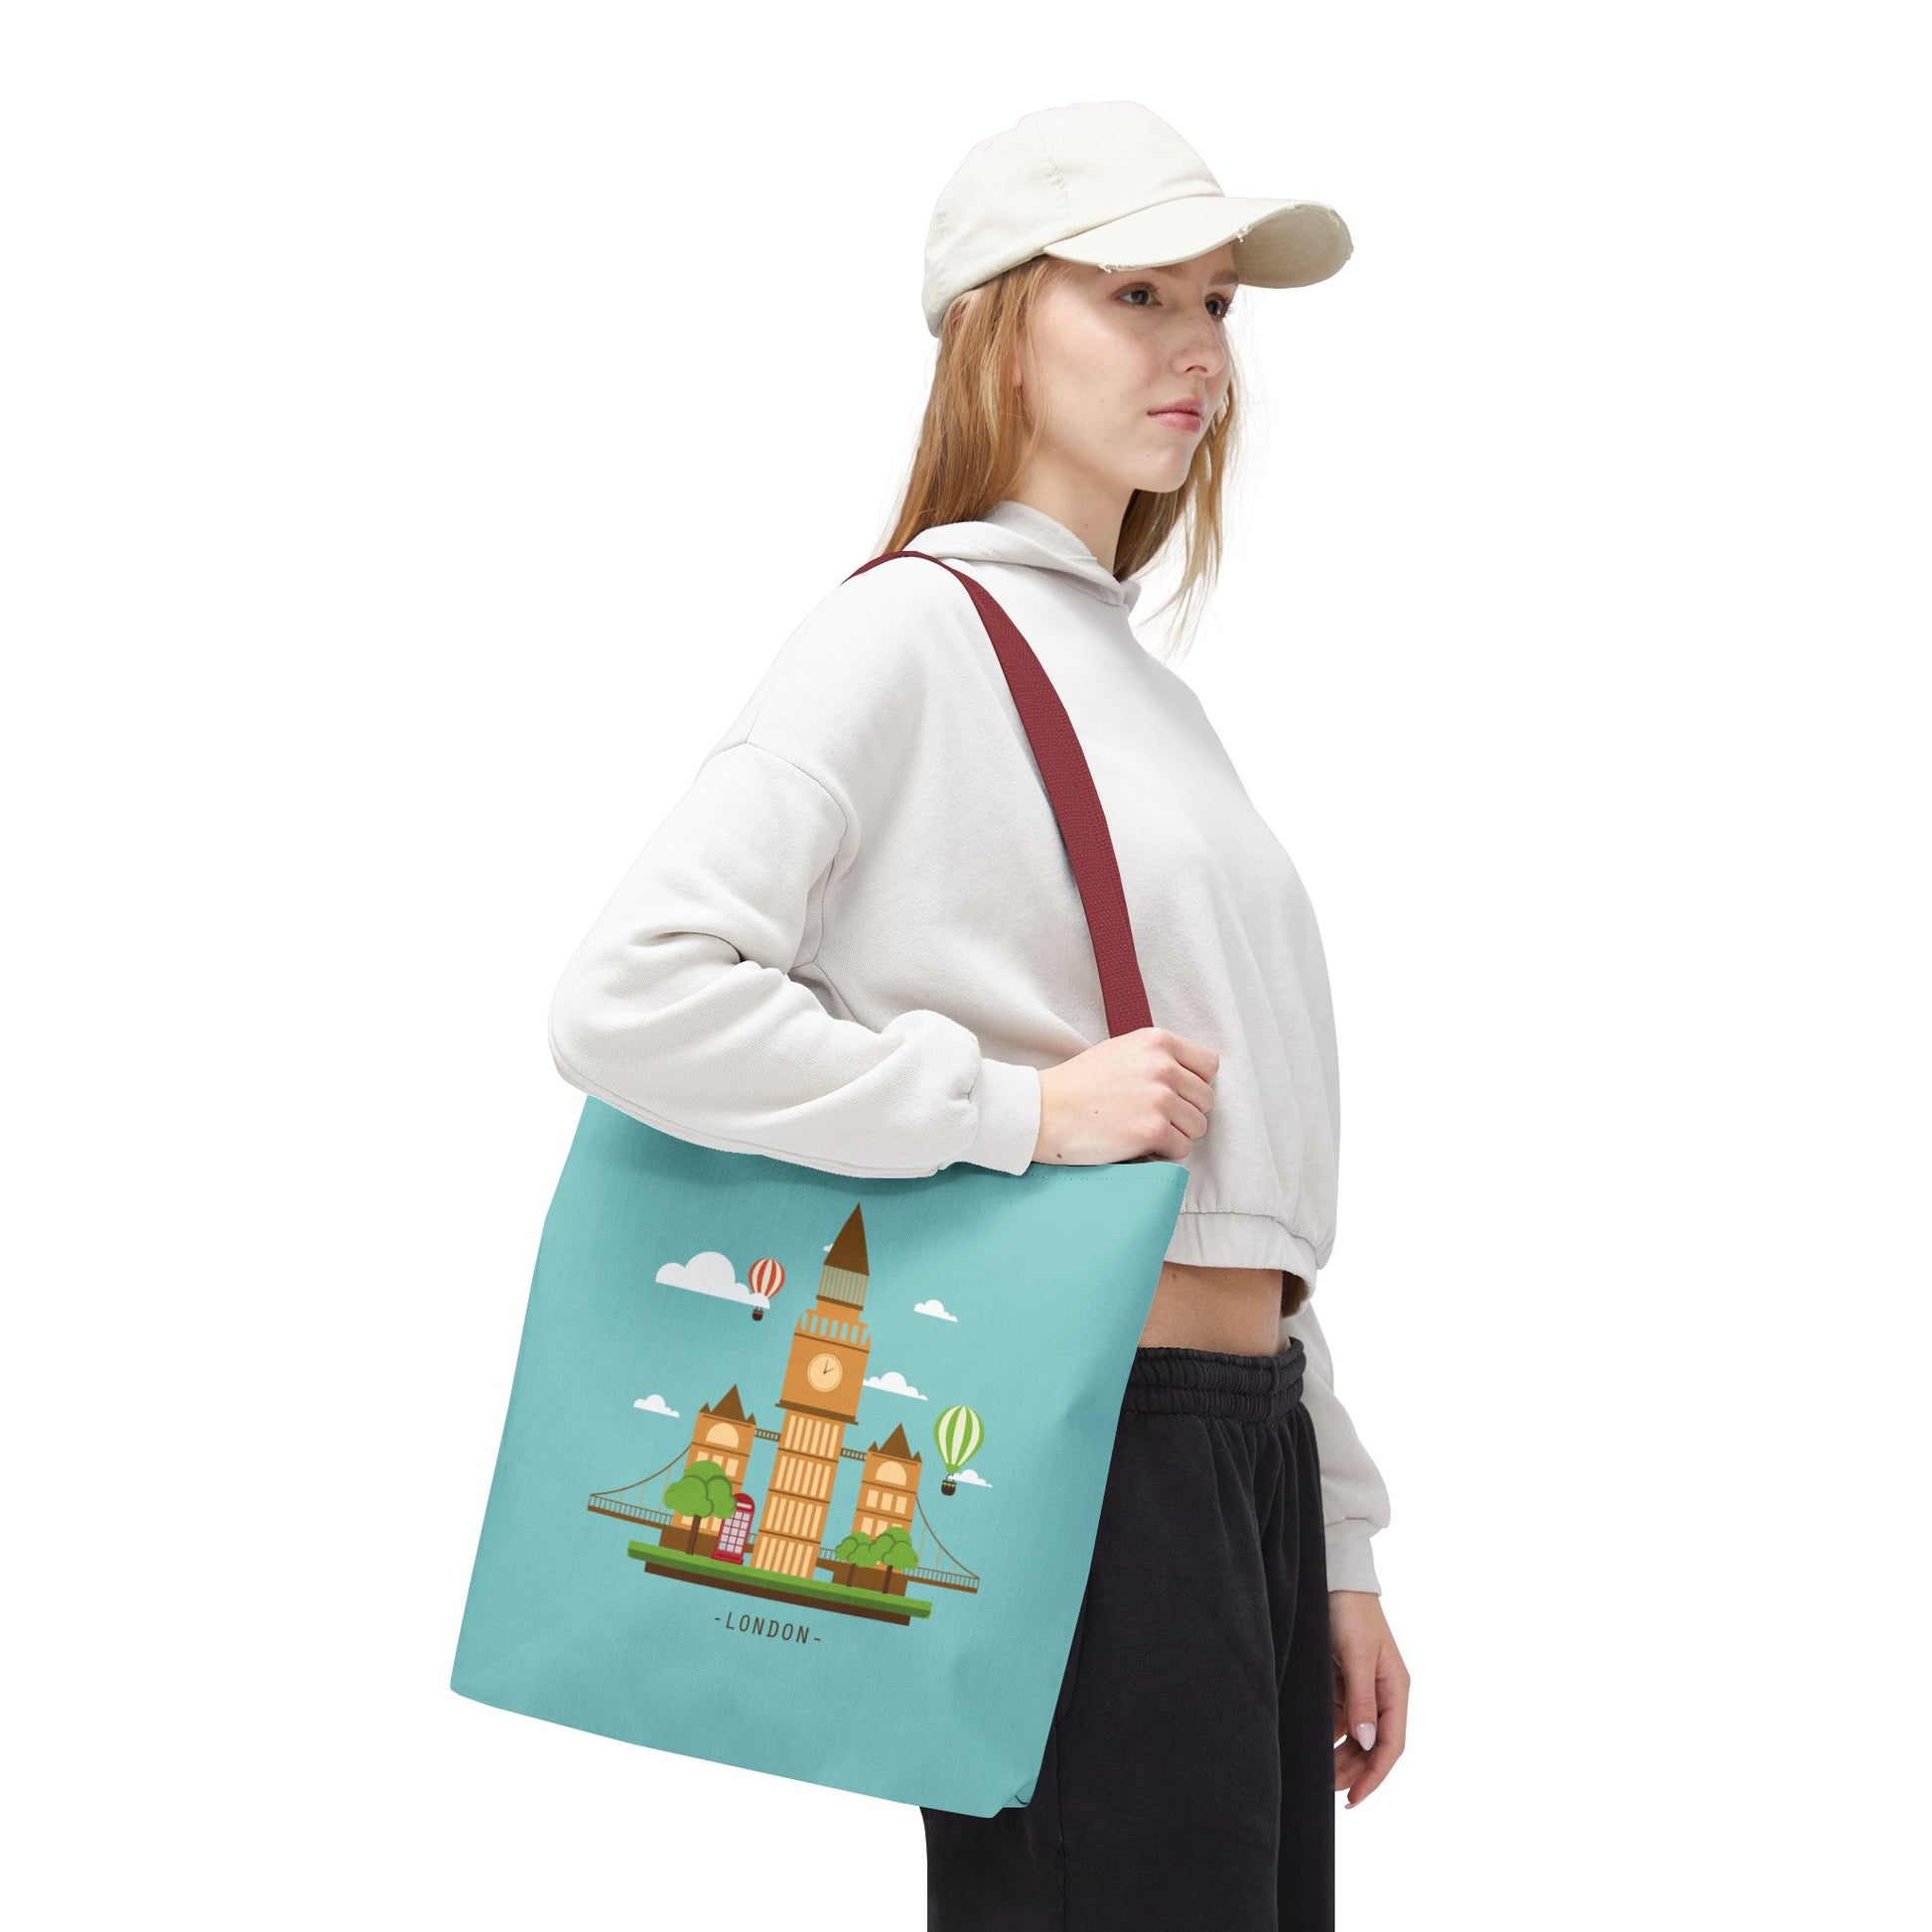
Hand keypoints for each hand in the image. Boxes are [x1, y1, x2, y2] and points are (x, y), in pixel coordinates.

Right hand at [1033, 1026, 1217, 1165]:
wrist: (1044, 1110)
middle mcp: (1163, 1066)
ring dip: (1175, 1134)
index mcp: (1157, 1041)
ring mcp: (1160, 1098)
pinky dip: (1163, 1153)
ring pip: (1198, 1126)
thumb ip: (1158, 1058)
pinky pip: (1182, 1149)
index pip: (1208, 1065)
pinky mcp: (1153, 1130)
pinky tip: (1137, 1144)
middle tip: (1151, 1117)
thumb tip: (1192, 1079)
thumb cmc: (1078, 1084)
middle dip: (1184, 1112)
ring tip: (1142, 1130)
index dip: (1194, 1084)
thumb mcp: (1121, 1051)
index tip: (1174, 1095)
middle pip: (1206, 1099)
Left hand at [1330, 1590, 1407, 1806]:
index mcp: (1395, 1688)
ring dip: (1339, 1755)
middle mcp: (1382, 1692)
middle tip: (1328, 1790)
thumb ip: (1362, 1699)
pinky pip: (1337, 1716)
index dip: (1375, 1774)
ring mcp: (1361, 1688)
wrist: (1334, 1578)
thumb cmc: (1351, 1613)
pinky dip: (1327, 1733)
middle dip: (1354, 1769)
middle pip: (1372, 1745)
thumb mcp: (1358, 1656)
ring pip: (1354, 1735)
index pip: (1391, 1743)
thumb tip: (1368, 1743)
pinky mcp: (1342, 1680)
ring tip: (1318, 1774)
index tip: (1354, 1797)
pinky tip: (1311, 1744)